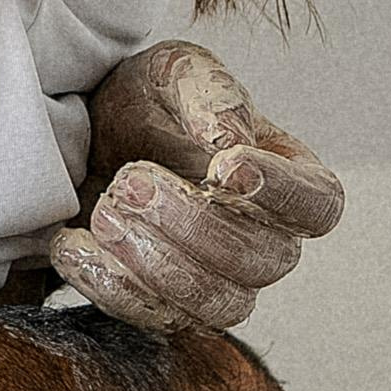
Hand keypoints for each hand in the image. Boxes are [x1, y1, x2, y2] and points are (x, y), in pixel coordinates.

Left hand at [50, 39, 344, 333]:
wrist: (88, 134)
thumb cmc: (151, 101)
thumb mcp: (177, 73)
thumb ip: (210, 95)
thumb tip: (232, 139)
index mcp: (288, 176)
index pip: (317, 203)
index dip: (281, 194)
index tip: (225, 166)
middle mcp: (268, 240)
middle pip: (261, 260)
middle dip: (194, 225)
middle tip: (131, 180)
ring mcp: (221, 282)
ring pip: (214, 303)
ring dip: (154, 263)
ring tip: (105, 212)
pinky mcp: (167, 307)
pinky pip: (152, 317)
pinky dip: (110, 286)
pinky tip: (73, 245)